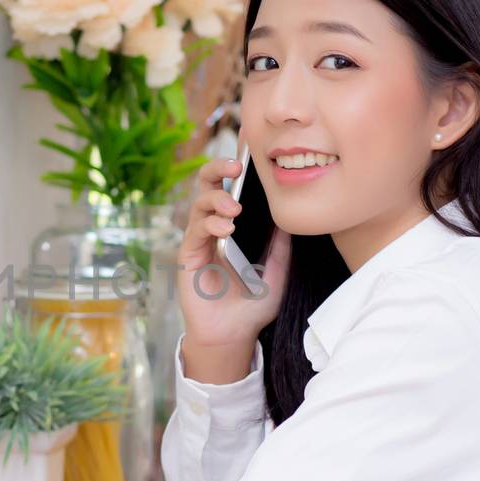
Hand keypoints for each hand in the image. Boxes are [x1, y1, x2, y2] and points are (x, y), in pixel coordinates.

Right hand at [177, 155, 290, 383]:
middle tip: (236, 166)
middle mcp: (213, 227)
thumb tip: (291, 214)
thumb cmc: (253, 304)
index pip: (232, 186)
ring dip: (217, 199)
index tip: (248, 146)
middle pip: (207, 185)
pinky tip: (225, 228)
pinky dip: (210, 223)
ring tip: (235, 209)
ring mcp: (199, 240)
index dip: (236, 165)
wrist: (234, 334)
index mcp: (234, 225)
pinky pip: (195, 230)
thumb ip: (281, 243)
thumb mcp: (278, 269)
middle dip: (218, 168)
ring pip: (199, 203)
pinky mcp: (188, 256)